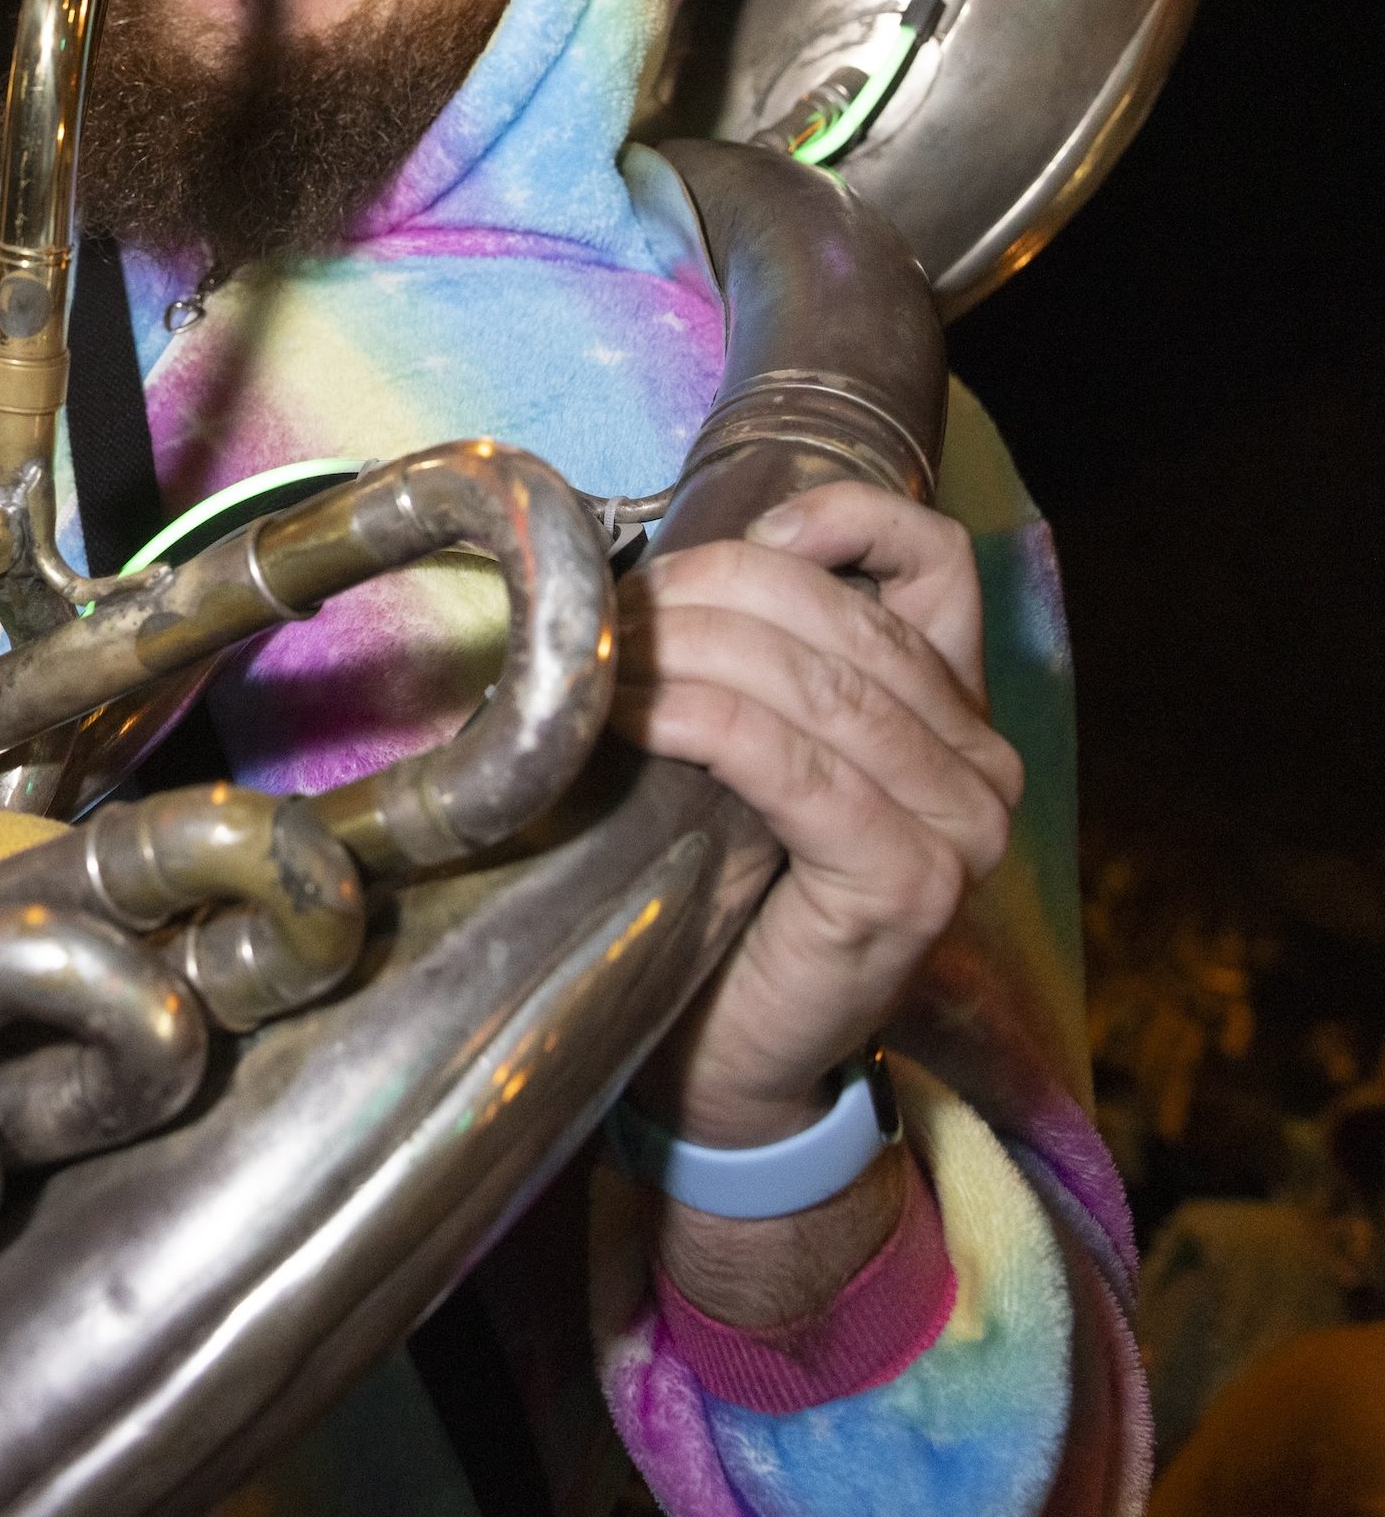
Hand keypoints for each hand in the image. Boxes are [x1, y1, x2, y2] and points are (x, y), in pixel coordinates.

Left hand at [611, 482, 1020, 1151]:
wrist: (732, 1059)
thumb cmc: (726, 888)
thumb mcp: (751, 747)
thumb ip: (753, 660)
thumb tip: (647, 567)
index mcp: (954, 706)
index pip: (932, 557)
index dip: (835, 522)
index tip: (732, 543)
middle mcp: (980, 762)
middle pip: (841, 616)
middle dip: (709, 593)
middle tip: (612, 610)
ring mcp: (959, 828)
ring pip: (812, 684)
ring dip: (687, 653)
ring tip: (600, 659)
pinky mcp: (907, 884)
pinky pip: (789, 763)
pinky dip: (699, 720)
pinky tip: (632, 716)